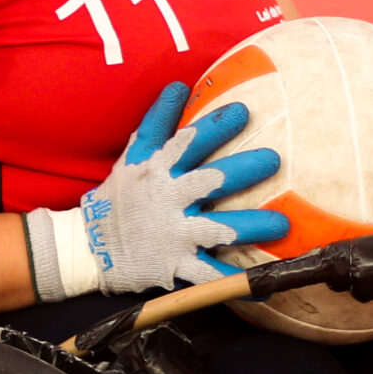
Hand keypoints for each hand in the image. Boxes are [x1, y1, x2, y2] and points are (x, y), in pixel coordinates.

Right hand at [27, 83, 292, 299]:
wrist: (90, 246)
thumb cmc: (120, 197)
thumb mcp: (134, 155)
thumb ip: (158, 122)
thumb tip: (177, 85)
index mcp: (160, 171)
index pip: (189, 143)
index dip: (215, 126)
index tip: (243, 112)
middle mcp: (169, 200)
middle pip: (210, 181)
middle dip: (242, 170)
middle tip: (273, 160)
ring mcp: (174, 234)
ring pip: (216, 229)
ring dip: (250, 226)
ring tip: (282, 225)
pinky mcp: (175, 265)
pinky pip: (207, 275)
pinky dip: (232, 283)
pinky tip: (259, 288)